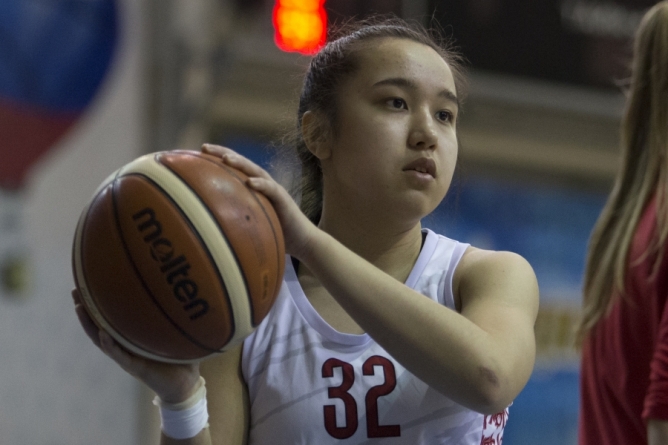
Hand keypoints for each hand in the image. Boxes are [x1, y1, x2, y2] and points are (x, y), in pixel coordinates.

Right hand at [72, 288, 200, 403]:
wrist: (185, 382)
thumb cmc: (181, 355)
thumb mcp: (176, 330)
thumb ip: (176, 312)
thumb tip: (184, 286)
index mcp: (133, 336)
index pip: (112, 317)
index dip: (100, 302)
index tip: (89, 281)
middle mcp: (125, 345)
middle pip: (100, 324)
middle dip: (86, 309)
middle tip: (75, 291)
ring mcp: (127, 356)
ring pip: (102, 339)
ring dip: (89, 325)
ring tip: (79, 308)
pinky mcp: (135, 367)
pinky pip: (119, 355)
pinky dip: (110, 345)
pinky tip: (103, 333)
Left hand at [201, 143, 317, 260]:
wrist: (302, 241)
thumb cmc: (274, 235)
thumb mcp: (249, 226)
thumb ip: (233, 222)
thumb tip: (205, 230)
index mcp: (253, 188)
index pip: (233, 169)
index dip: (216, 159)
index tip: (196, 153)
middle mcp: (262, 184)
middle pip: (241, 163)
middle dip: (222, 153)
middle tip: (204, 147)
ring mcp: (274, 190)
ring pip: (255, 171)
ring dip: (240, 163)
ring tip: (225, 158)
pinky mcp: (284, 199)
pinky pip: (272, 190)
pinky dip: (261, 184)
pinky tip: (250, 182)